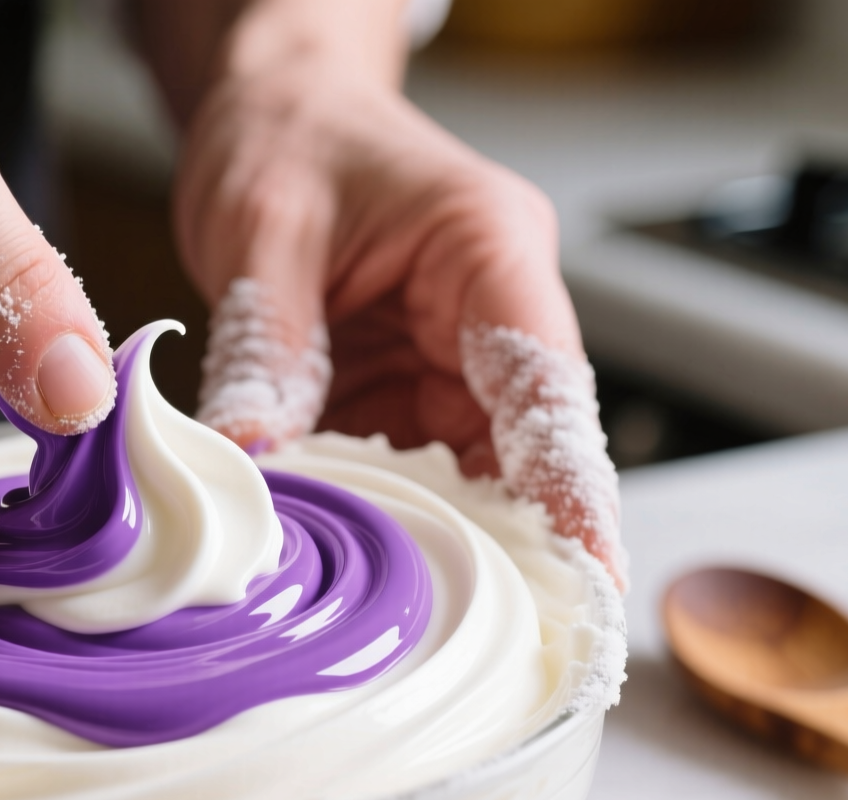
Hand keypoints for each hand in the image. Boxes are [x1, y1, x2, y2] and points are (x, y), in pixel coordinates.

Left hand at [152, 0, 625, 586]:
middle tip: (496, 642)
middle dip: (512, 543)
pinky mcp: (406, 386)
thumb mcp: (263, 229)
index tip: (591, 579)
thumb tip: (256, 456)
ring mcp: (450, 357)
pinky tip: (355, 565)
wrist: (272, 110)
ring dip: (435, 538)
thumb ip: (268, 345)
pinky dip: (384, 515)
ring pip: (469, 472)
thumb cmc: (288, 136)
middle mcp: (488, 313)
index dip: (573, 490)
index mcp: (487, 251)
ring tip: (405, 617)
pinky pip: (408, 468)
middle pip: (525, 449)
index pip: (548, 385)